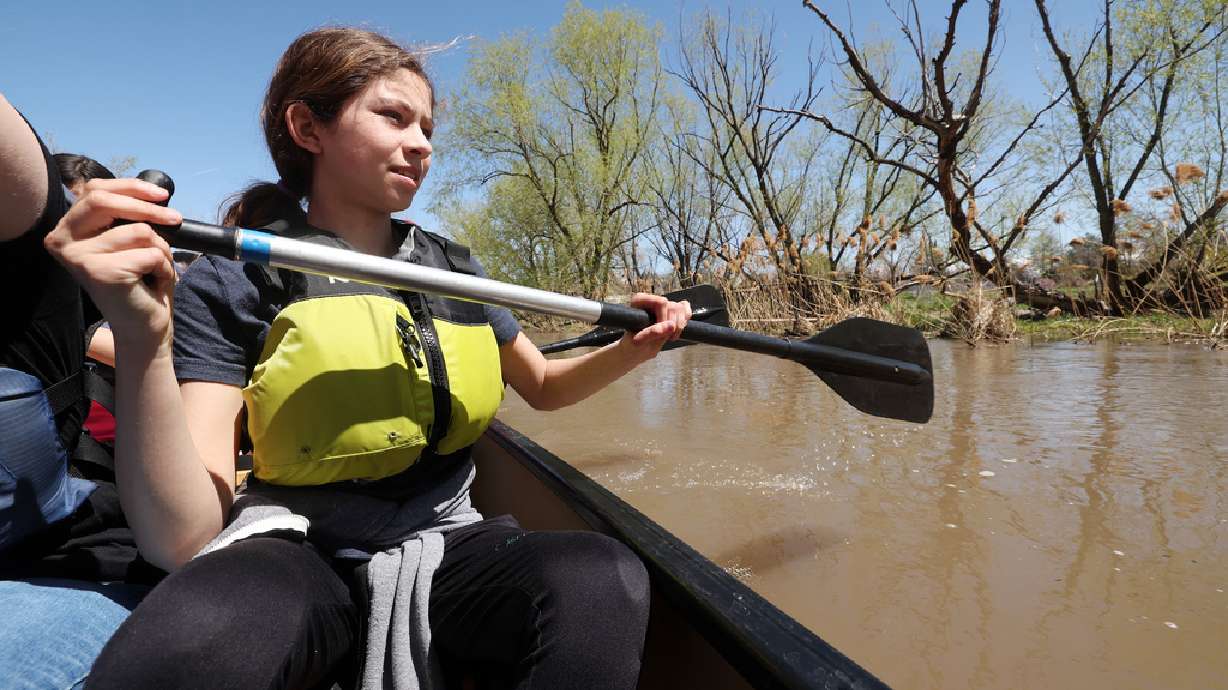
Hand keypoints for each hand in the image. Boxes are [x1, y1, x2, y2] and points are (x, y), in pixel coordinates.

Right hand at [44, 178, 182, 357]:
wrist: (143, 327)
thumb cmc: (140, 282)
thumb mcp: (128, 241)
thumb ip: (126, 216)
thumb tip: (152, 193)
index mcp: (66, 230)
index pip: (94, 190)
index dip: (131, 187)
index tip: (162, 194)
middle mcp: (62, 242)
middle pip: (105, 200)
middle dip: (148, 208)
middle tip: (176, 219)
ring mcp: (80, 257)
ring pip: (139, 231)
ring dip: (160, 250)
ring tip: (153, 270)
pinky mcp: (102, 272)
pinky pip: (151, 253)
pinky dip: (163, 266)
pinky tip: (152, 283)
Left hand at [618, 292, 692, 362]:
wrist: (636, 349)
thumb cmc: (633, 346)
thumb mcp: (639, 342)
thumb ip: (653, 333)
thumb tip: (672, 326)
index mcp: (639, 302)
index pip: (661, 303)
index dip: (664, 318)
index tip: (660, 333)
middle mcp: (651, 300)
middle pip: (672, 306)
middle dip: (673, 324)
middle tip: (667, 338)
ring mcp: (663, 304)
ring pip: (681, 308)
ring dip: (680, 325)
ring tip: (671, 337)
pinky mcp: (672, 310)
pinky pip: (685, 309)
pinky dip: (685, 320)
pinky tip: (677, 330)